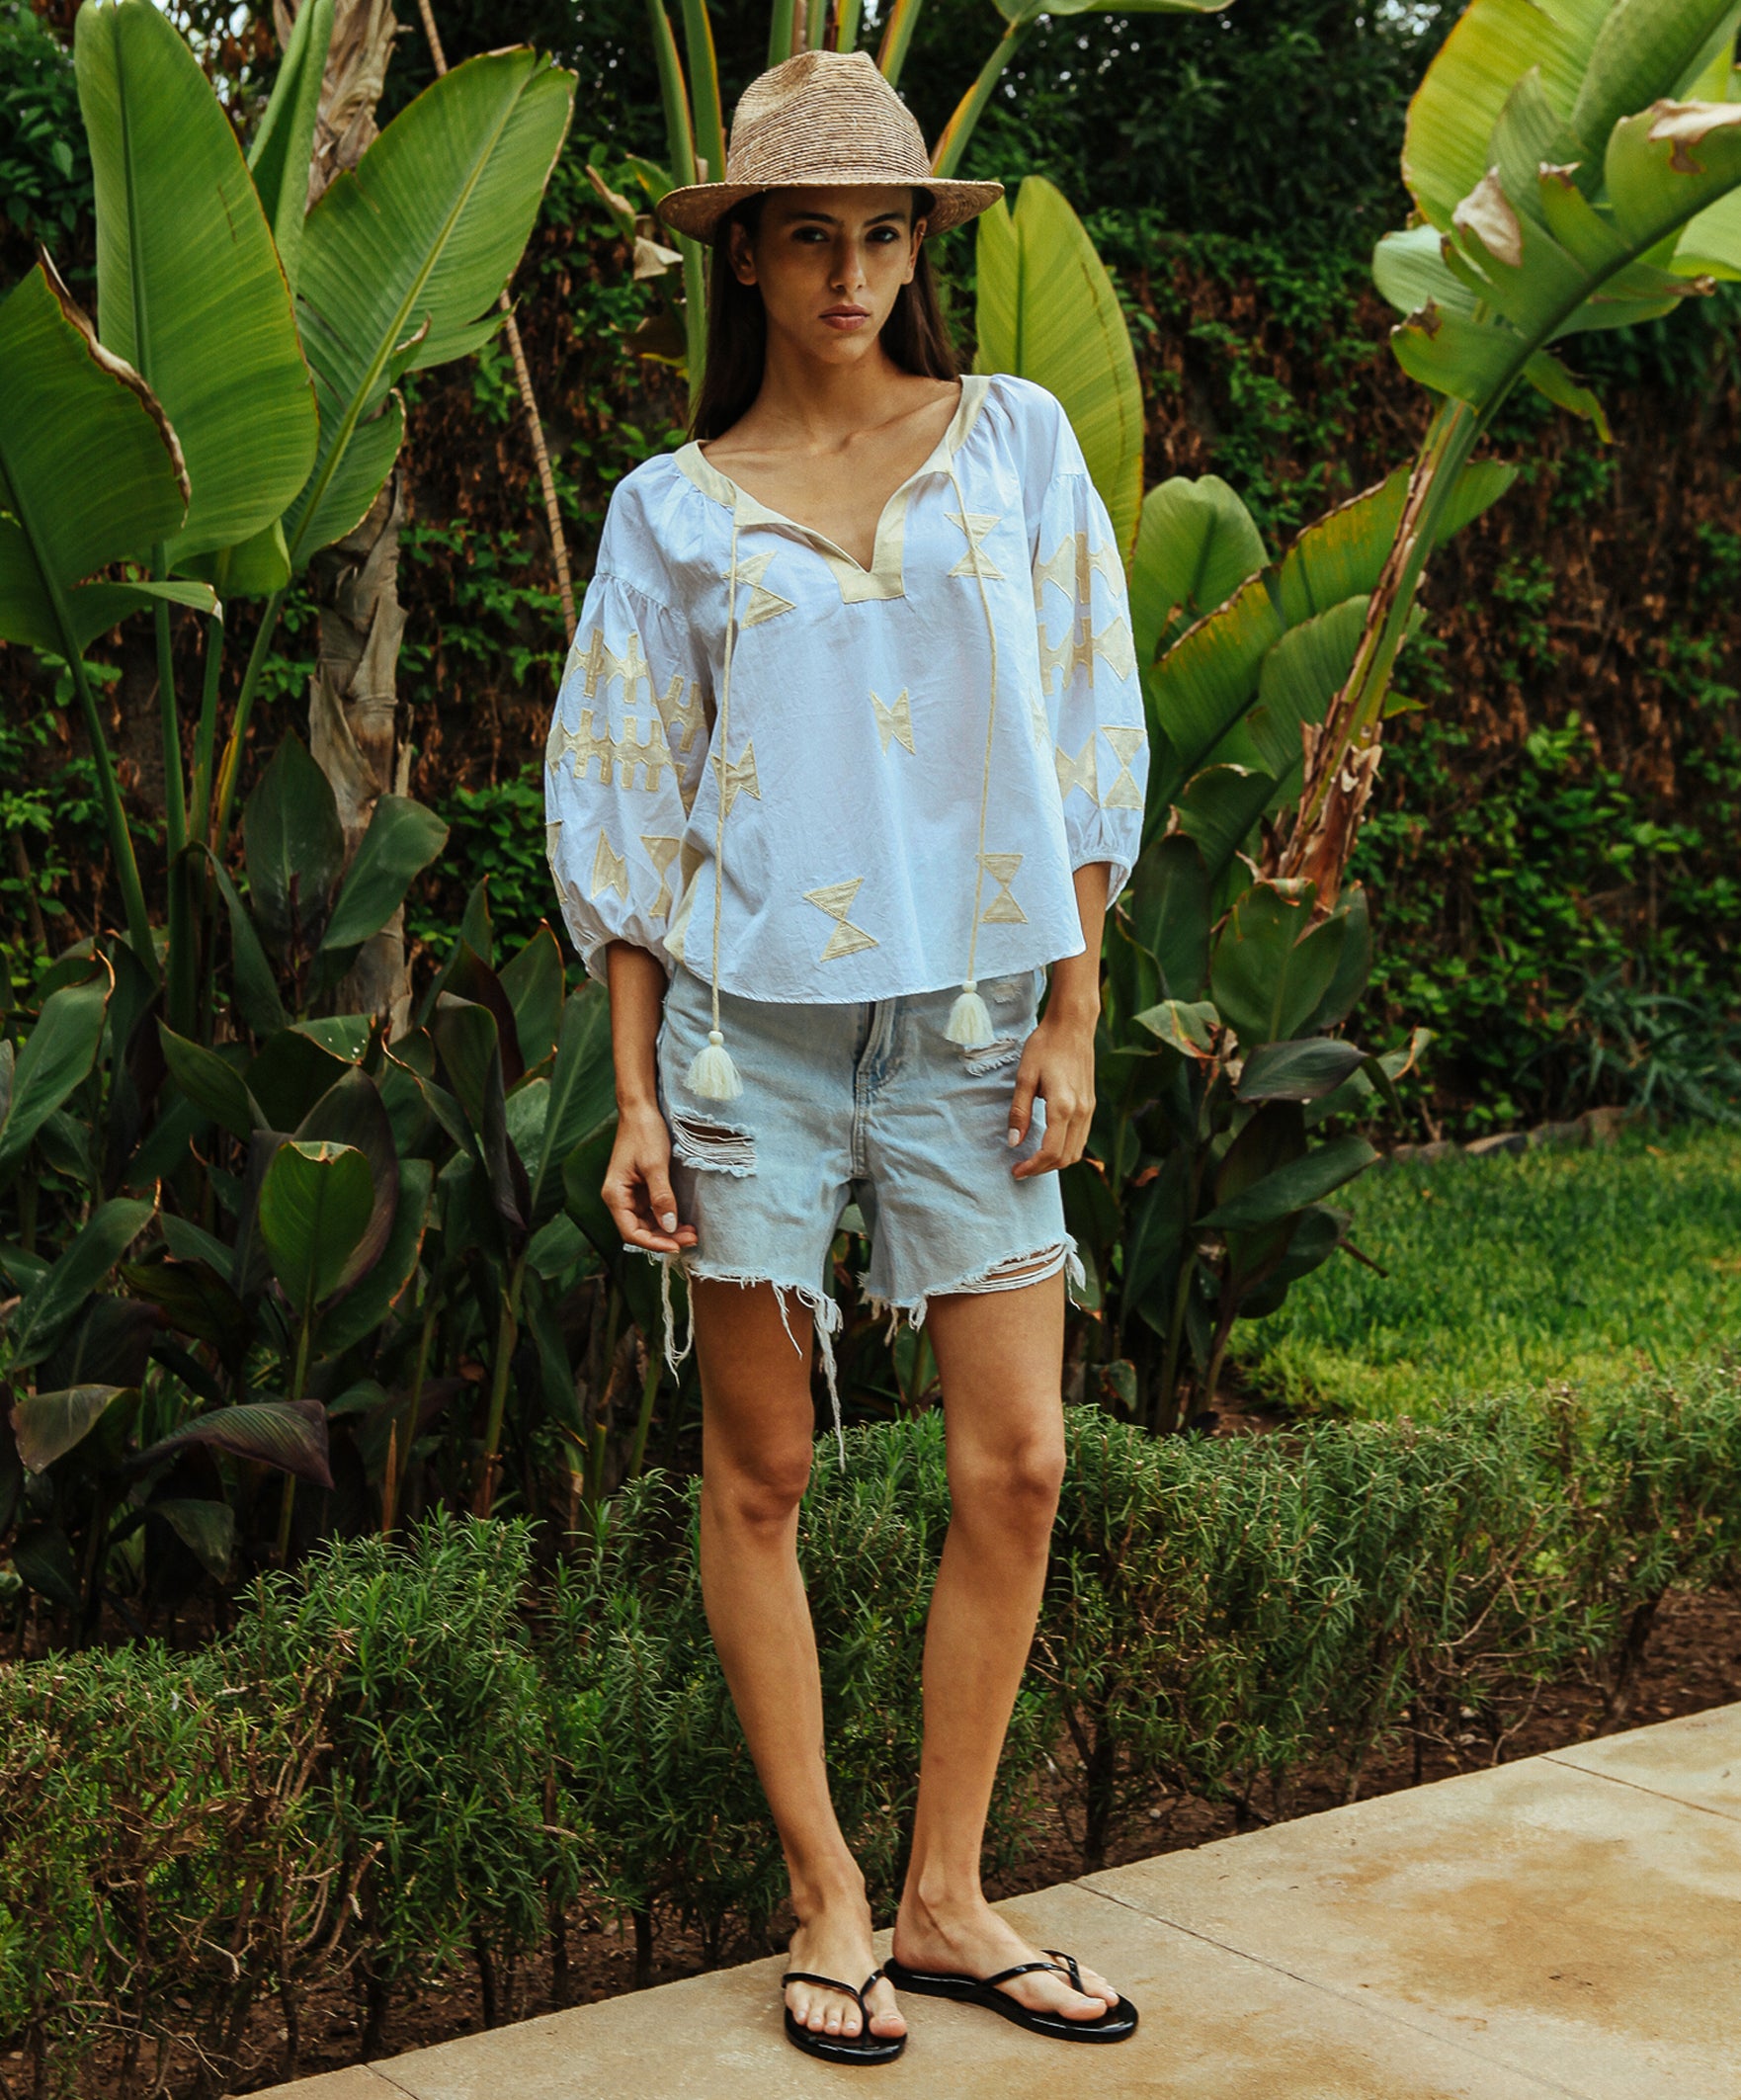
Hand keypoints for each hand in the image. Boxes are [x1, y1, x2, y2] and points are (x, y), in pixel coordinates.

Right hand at [603, 1102, 698, 1253]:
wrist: (641, 1109)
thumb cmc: (644, 1132)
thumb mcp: (655, 1165)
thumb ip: (662, 1197)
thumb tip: (670, 1226)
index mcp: (615, 1195)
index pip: (631, 1232)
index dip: (653, 1243)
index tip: (676, 1246)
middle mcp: (619, 1198)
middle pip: (640, 1230)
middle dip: (665, 1238)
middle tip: (691, 1238)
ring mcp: (631, 1194)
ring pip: (648, 1223)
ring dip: (668, 1230)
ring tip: (691, 1232)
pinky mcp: (641, 1188)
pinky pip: (653, 1211)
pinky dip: (667, 1218)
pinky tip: (683, 1220)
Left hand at [1006, 1007, 1095, 1179]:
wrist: (1072, 1026)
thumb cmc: (1045, 1046)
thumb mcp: (1024, 1077)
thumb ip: (1019, 1112)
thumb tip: (1014, 1142)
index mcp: (1063, 1106)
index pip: (1051, 1151)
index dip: (1032, 1167)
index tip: (1015, 1170)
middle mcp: (1081, 1112)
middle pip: (1066, 1157)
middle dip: (1042, 1169)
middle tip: (1021, 1168)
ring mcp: (1089, 1109)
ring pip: (1077, 1151)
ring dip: (1055, 1162)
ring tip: (1033, 1160)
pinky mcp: (1091, 1105)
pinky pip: (1081, 1138)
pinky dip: (1066, 1149)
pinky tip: (1049, 1144)